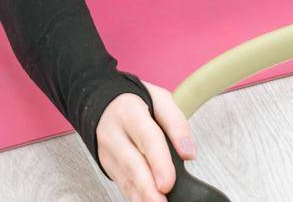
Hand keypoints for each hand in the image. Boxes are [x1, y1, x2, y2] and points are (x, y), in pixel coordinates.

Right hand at [96, 81, 195, 201]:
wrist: (104, 102)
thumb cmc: (135, 101)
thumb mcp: (161, 100)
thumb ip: (177, 124)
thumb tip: (188, 152)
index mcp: (129, 112)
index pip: (147, 139)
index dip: (159, 162)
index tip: (168, 182)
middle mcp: (114, 132)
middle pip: (132, 163)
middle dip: (147, 187)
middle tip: (161, 200)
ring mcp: (108, 151)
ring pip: (125, 178)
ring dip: (141, 196)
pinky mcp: (107, 165)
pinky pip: (122, 184)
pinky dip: (135, 196)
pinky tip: (147, 201)